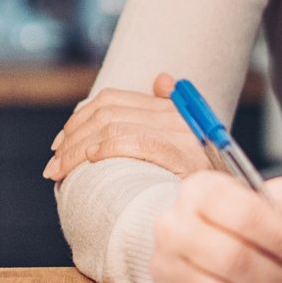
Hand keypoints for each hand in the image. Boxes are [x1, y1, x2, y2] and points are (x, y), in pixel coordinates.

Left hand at [43, 72, 206, 180]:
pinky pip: (136, 142)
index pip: (112, 100)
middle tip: (54, 163)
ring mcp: (178, 133)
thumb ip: (168, 112)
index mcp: (171, 109)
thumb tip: (160, 79)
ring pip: (112, 126)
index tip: (60, 143)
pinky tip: (91, 161)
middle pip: (106, 112)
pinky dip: (108, 148)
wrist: (227, 203)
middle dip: (71, 137)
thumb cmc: (201, 180)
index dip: (79, 118)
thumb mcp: (187, 143)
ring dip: (77, 149)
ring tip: (60, 171)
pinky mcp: (180, 154)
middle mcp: (174, 115)